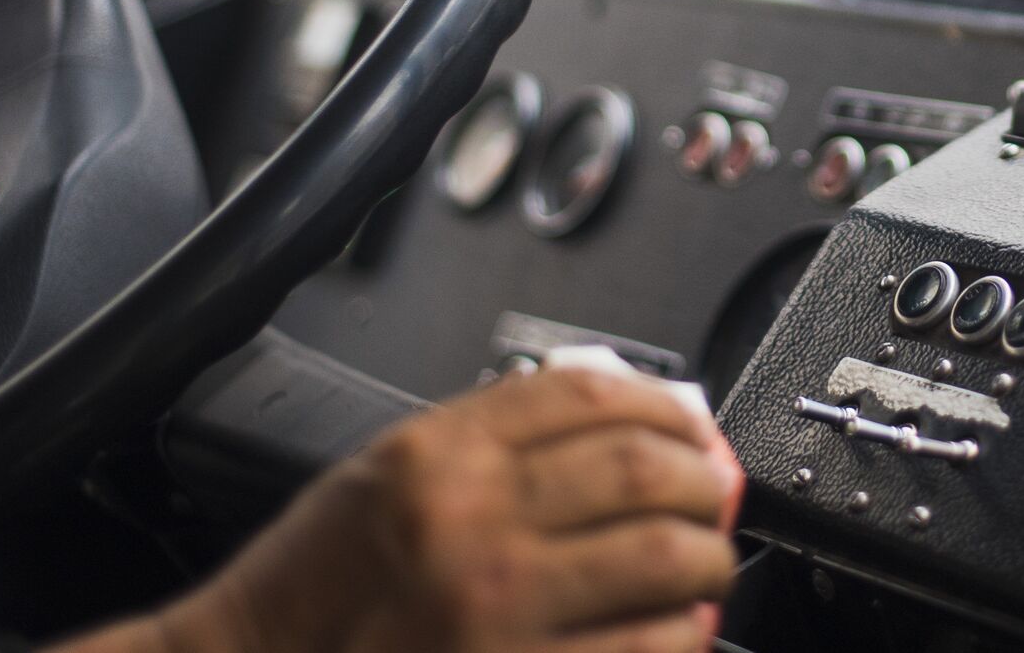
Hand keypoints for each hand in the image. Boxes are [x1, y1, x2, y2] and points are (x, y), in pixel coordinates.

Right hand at [61, 367, 742, 651]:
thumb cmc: (309, 596)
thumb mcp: (381, 479)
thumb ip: (487, 443)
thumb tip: (617, 428)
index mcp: (436, 457)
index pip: (588, 395)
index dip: (664, 403)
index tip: (690, 423)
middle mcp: (469, 523)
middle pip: (641, 467)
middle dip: (702, 477)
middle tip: (714, 491)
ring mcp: (497, 609)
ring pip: (660, 555)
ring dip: (706, 554)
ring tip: (705, 559)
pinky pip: (643, 646)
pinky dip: (681, 631)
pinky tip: (679, 625)